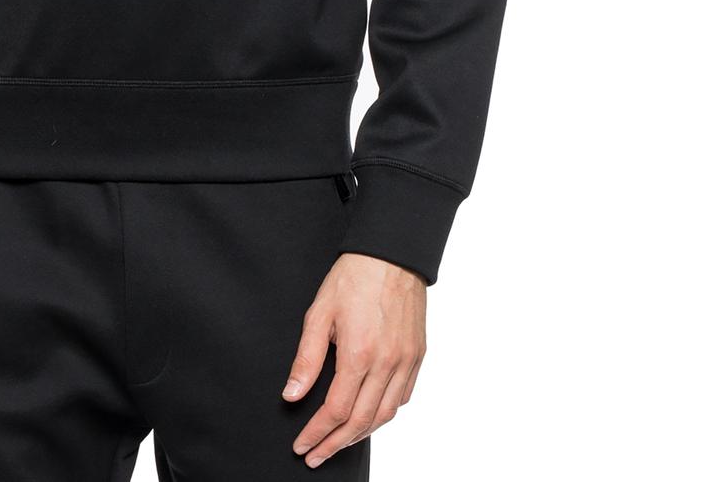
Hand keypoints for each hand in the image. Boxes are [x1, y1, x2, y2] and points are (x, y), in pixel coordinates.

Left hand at [282, 252, 426, 467]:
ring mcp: (406, 362)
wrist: (391, 254)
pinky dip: (385, 414)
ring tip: (338, 442)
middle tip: (315, 455)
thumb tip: (291, 394)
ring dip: (360, 435)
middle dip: (335, 444)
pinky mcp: (418, 356)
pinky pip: (403, 397)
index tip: (301, 445)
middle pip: (361, 422)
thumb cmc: (352, 278)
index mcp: (359, 354)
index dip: (317, 433)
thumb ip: (306, 358)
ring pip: (385, 415)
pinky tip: (369, 416)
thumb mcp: (319, 313)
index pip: (336, 410)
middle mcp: (387, 364)